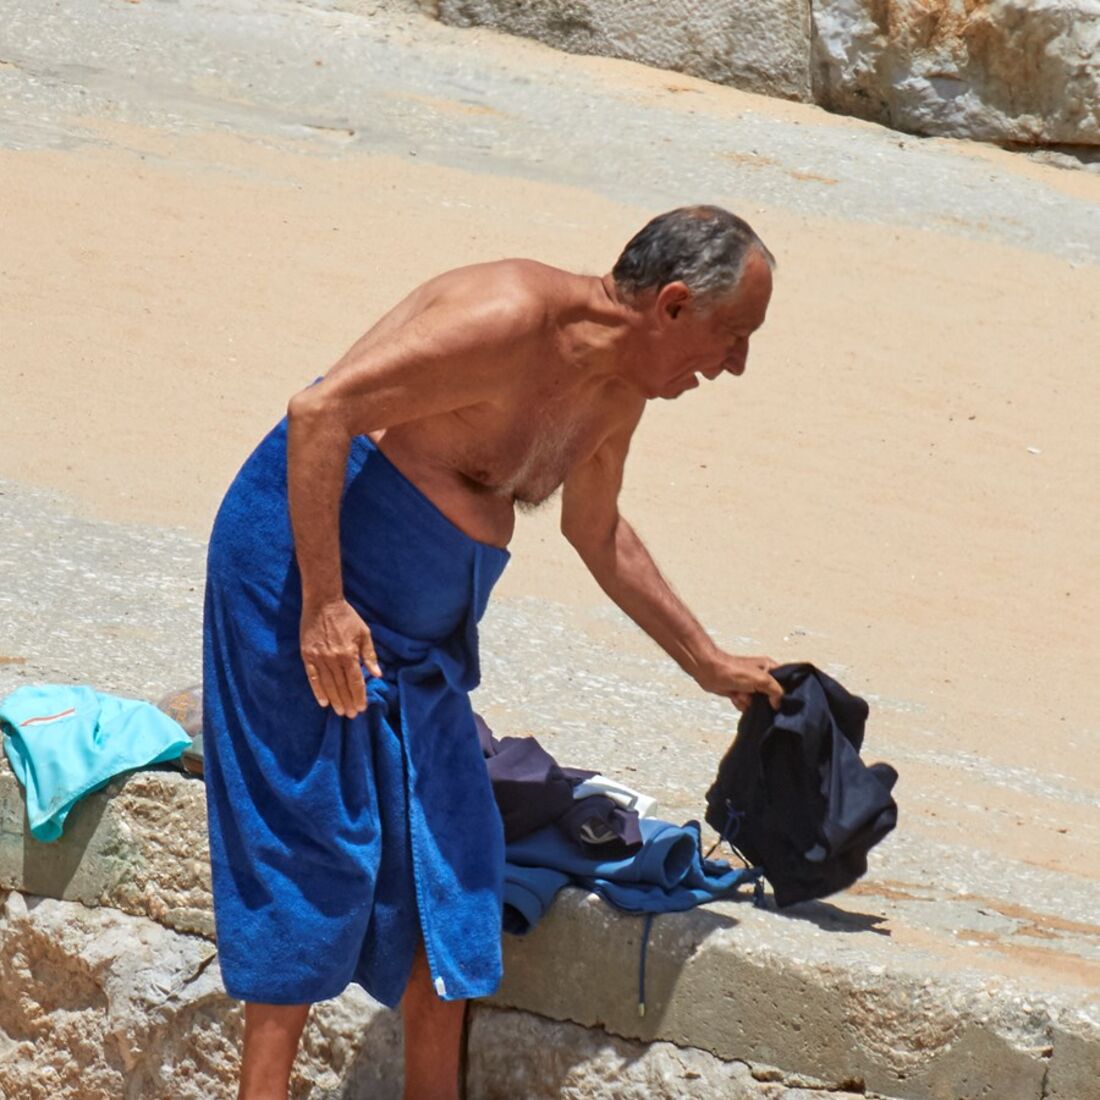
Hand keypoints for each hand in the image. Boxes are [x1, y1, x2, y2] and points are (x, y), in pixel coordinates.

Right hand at [299, 598, 381, 717]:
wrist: (323, 603)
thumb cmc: (347, 617)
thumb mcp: (364, 633)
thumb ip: (370, 655)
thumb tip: (378, 675)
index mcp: (349, 653)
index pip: (355, 681)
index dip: (359, 696)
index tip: (361, 708)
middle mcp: (333, 658)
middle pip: (342, 686)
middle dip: (347, 702)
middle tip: (351, 715)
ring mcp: (319, 657)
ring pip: (328, 684)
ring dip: (335, 700)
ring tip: (339, 712)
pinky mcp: (307, 655)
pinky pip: (312, 677)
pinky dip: (317, 691)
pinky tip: (323, 702)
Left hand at [696, 653, 781, 712]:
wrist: (709, 672)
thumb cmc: (733, 671)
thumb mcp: (761, 679)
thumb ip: (776, 691)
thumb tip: (777, 704)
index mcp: (770, 668)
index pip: (785, 682)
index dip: (784, 693)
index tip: (780, 701)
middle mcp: (761, 676)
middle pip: (771, 696)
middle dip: (762, 700)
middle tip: (754, 696)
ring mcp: (750, 685)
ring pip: (758, 703)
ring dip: (749, 702)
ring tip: (741, 694)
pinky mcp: (739, 692)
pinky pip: (746, 705)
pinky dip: (740, 703)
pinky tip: (734, 696)